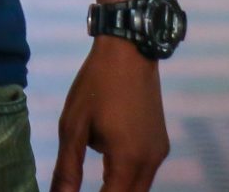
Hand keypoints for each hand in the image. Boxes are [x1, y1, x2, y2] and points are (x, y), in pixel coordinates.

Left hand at [52, 35, 167, 191]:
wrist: (129, 51)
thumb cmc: (96, 85)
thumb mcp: (73, 126)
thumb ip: (67, 169)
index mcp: (128, 159)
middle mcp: (150, 162)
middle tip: (81, 191)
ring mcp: (159, 154)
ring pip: (139, 190)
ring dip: (117, 190)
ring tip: (94, 183)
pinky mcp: (161, 145)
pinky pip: (145, 175)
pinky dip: (127, 179)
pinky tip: (108, 169)